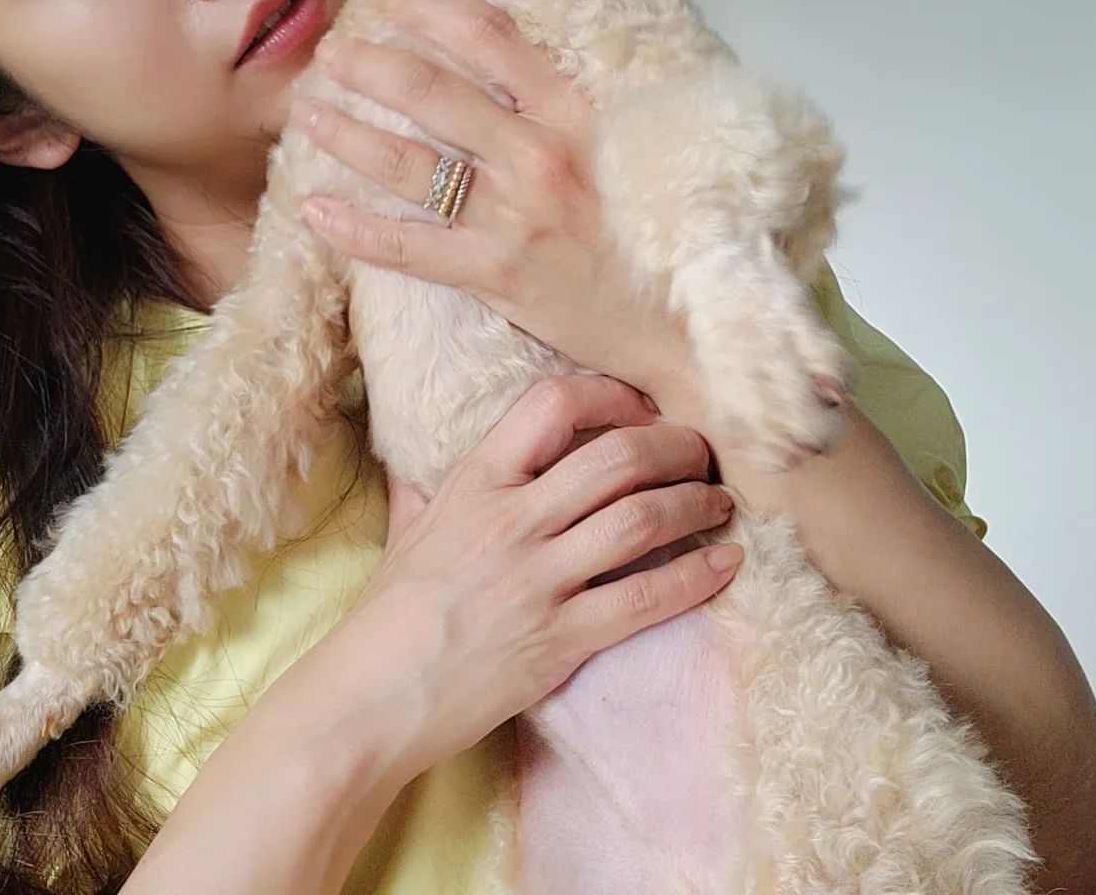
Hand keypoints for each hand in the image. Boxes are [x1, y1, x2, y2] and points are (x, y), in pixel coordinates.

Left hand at [295, 0, 688, 399]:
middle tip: (333, 53)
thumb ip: (578, 109)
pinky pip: (407, 248)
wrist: (684, 322)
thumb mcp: (633, 149)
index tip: (396, 3)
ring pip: (406, 163)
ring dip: (346, 133)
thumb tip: (524, 68)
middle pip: (431, 91)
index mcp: (576, 115)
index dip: (434, 11)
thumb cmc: (660, 237)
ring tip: (309, 112)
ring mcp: (513, 217)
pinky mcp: (495, 274)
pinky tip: (315, 211)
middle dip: (369, 64)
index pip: (494, 38)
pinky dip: (354, 229)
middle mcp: (539, 156)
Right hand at [340, 374, 740, 781]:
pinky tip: (726, 564)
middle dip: (674, 447)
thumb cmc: (387, 614)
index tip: (640, 408)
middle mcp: (513, 520)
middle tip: (701, 454)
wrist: (370, 698)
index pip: (552, 403)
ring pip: (641, 521)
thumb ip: (423, 494)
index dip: (610, 396)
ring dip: (693, 505)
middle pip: (617, 457)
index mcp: (476, 481)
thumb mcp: (405, 532)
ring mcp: (539, 580)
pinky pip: (644, 599)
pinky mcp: (560, 639)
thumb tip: (416, 471)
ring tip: (719, 503)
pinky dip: (695, 578)